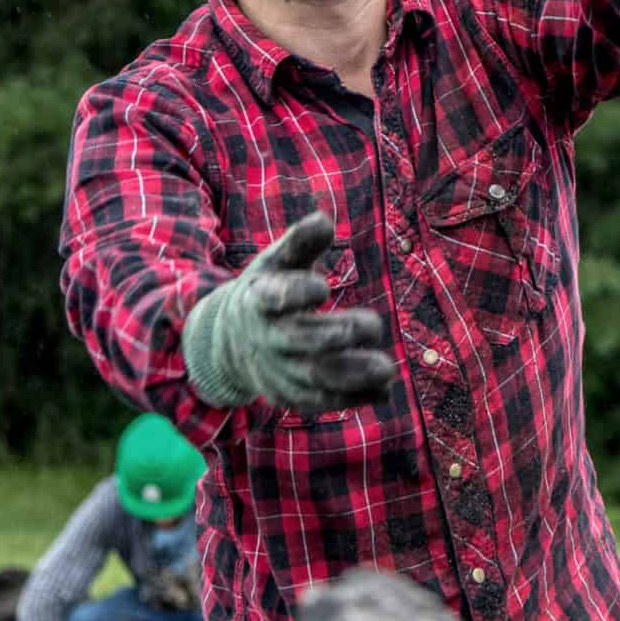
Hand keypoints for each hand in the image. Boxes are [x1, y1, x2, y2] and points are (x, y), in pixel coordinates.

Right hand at [181, 213, 395, 413]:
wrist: (232, 342)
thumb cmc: (269, 289)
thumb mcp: (277, 262)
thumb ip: (301, 242)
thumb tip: (324, 218)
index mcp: (258, 299)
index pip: (271, 297)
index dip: (295, 293)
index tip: (323, 286)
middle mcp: (266, 338)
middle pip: (299, 340)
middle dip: (336, 335)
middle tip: (372, 325)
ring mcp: (277, 371)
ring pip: (313, 378)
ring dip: (352, 376)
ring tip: (387, 370)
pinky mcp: (291, 395)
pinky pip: (322, 401)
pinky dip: (353, 399)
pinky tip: (384, 391)